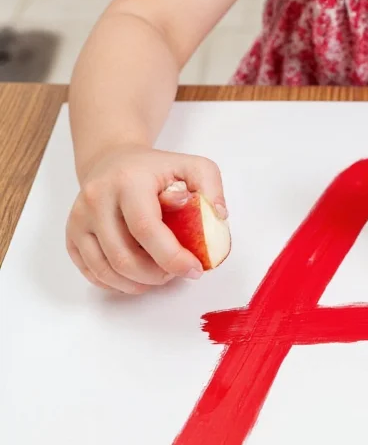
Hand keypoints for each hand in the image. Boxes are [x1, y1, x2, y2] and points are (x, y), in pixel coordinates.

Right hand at [66, 146, 227, 293]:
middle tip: (177, 272)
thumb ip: (211, 186)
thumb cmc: (156, 170)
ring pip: (106, 270)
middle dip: (157, 275)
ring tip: (160, 274)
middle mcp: (96, 199)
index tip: (194, 269)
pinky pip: (92, 272)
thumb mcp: (191, 166)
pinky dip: (118, 284)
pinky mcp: (72, 235)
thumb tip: (218, 216)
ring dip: (139, 283)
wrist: (112, 160)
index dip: (172, 257)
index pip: (146, 229)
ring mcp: (79, 219)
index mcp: (128, 182)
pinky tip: (138, 277)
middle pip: (124, 257)